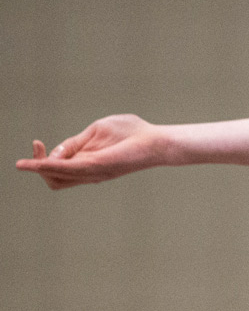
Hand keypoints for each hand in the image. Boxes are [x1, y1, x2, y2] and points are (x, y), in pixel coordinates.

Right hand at [16, 115, 168, 189]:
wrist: (155, 139)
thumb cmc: (131, 133)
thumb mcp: (96, 132)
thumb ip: (75, 142)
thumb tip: (53, 153)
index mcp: (87, 164)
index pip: (56, 169)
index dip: (41, 159)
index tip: (36, 141)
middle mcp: (88, 172)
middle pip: (53, 179)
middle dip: (37, 164)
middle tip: (36, 144)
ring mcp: (93, 171)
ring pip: (56, 179)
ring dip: (38, 166)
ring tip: (32, 154)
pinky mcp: (97, 166)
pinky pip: (67, 170)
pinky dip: (48, 167)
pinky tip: (35, 164)